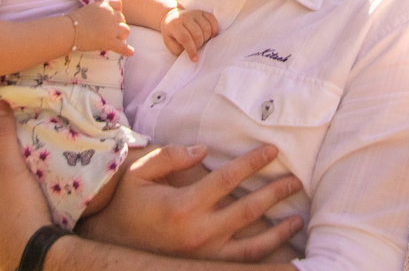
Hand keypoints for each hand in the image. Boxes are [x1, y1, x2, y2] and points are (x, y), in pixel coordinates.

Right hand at [73, 0, 132, 55]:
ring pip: (126, 31)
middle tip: (108, 31)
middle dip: (117, 24)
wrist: (69, 31)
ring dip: (122, 35)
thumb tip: (102, 20)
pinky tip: (130, 52)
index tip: (113, 15)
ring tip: (115, 39)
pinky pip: (123, 47)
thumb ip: (98, 12)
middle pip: (122, 18)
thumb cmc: (73, 22)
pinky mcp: (110, 41)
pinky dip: (127, 50)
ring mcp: (112, 28)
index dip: (117, 10)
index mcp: (104, 5)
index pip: (117, 3)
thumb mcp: (88, 10)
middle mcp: (111, 15)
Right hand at [79, 143, 303, 259]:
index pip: (228, 179)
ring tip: (298, 220)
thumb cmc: (127, 204)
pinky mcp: (202, 267)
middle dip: (275, 193)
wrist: (110, 243)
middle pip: (248, 210)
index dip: (252, 163)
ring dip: (278, 232)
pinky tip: (279, 250)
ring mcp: (202, 255)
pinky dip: (262, 257)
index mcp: (184, 206)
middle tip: (295, 181)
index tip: (271, 150)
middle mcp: (198, 233)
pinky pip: (239, 264)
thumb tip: (203, 150)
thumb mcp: (140, 173)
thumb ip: (171, 157)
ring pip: (251, 246)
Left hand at [161, 7, 219, 60]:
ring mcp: (195, 13)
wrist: (172, 17)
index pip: (185, 38)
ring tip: (202, 41)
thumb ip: (178, 50)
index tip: (194, 59)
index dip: (191, 50)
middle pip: (197, 34)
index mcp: (174, 25)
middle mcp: (185, 17)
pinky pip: (213, 20)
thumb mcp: (169, 43)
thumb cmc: (172, 33)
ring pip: (207, 27)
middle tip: (197, 47)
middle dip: (199, 44)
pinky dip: (214, 29)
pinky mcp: (202, 12)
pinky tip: (210, 35)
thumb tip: (190, 53)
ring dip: (207, 38)